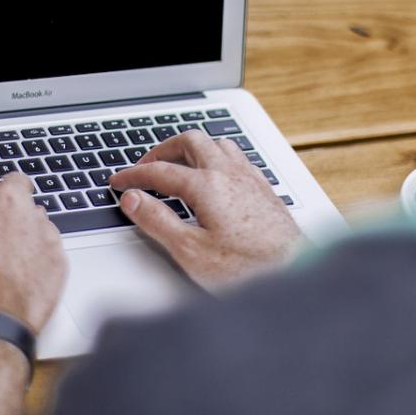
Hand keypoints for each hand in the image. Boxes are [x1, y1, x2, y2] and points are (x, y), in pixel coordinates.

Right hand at [108, 130, 303, 289]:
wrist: (295, 272)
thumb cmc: (248, 268)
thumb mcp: (190, 250)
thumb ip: (158, 221)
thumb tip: (133, 199)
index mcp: (207, 185)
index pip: (160, 171)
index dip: (134, 175)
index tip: (119, 181)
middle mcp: (229, 174)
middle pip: (190, 142)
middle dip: (162, 150)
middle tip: (145, 166)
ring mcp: (250, 179)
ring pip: (216, 144)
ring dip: (192, 148)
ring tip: (177, 163)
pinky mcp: (263, 189)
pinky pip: (236, 156)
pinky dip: (215, 157)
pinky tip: (216, 175)